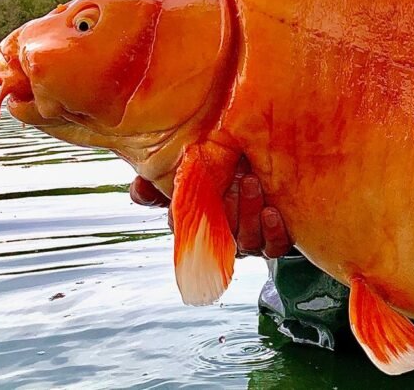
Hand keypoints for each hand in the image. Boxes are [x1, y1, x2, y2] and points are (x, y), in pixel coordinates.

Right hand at [128, 162, 292, 258]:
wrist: (273, 168)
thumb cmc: (231, 170)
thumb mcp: (199, 166)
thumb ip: (168, 177)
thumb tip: (139, 187)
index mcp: (200, 221)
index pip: (182, 229)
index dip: (181, 218)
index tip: (185, 200)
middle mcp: (223, 235)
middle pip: (219, 234)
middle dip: (227, 207)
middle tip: (236, 177)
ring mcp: (249, 240)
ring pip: (246, 240)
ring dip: (249, 213)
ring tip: (253, 183)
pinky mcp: (275, 242)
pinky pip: (272, 247)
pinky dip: (272, 232)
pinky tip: (272, 213)